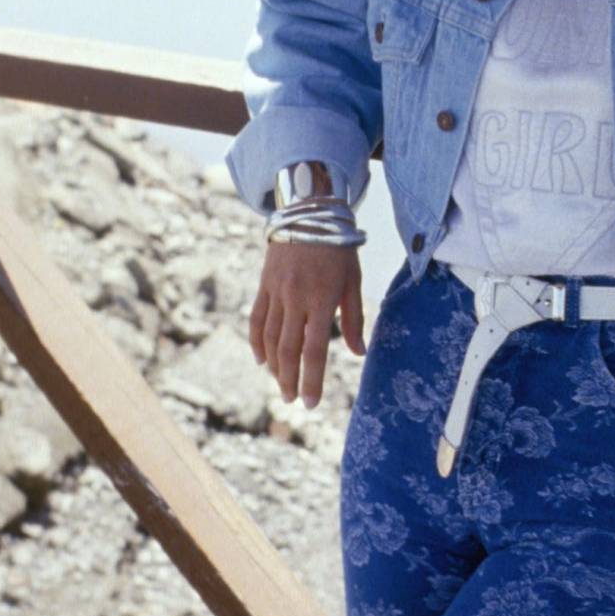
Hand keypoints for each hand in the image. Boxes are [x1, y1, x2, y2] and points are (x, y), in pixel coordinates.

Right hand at [249, 238, 365, 407]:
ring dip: (274, 366)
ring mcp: (276, 292)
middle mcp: (296, 299)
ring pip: (269, 338)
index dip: (312, 379)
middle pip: (288, 350)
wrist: (309, 212)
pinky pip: (257, 319)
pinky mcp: (264, 285)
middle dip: (290, 380)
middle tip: (293, 401)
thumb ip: (353, 319)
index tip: (311, 403)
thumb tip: (357, 353)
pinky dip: (256, 342)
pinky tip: (261, 360)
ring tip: (281, 385)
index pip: (314, 350)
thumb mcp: (354, 281)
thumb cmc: (339, 248)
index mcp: (322, 300)